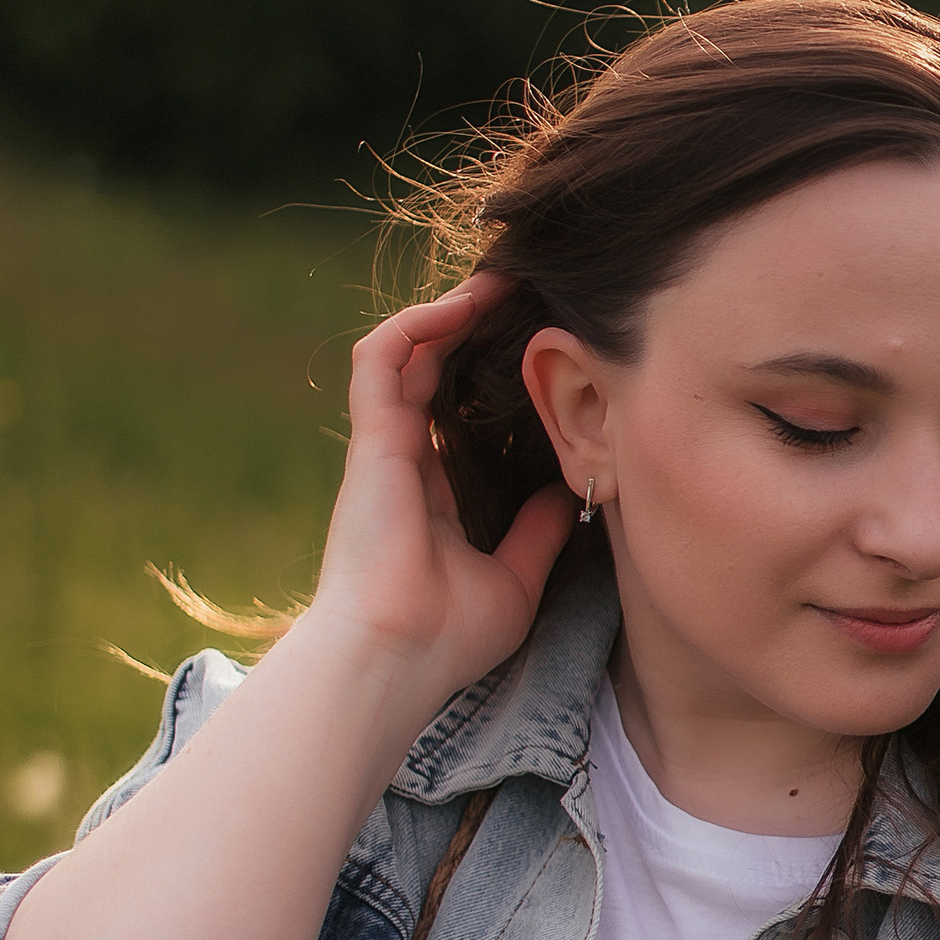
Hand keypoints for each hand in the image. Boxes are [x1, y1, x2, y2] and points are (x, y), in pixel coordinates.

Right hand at [301, 276, 576, 713]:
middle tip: (521, 292)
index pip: (453, 410)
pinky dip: (417, 324)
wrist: (395, 659)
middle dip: (469, 326)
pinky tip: (461, 303)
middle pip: (430, 369)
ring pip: (404, 352)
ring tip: (497, 280)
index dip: (485, 372)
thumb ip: (537, 536)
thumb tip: (569, 498)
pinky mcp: (370, 439)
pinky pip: (381, 358)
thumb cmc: (447, 636)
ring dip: (446, 309)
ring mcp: (381, 446)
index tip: (534, 344)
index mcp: (430, 491)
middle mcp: (402, 460)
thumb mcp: (514, 579)